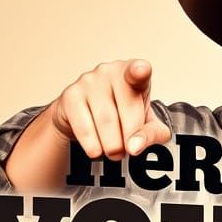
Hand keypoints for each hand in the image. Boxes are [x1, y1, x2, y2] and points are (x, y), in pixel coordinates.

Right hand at [47, 59, 171, 159]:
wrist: (87, 118)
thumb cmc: (122, 115)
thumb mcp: (146, 125)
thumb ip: (150, 134)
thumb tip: (135, 145)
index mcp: (135, 75)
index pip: (139, 70)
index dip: (140, 70)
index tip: (141, 71)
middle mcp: (111, 72)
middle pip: (127, 111)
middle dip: (129, 139)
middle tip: (127, 150)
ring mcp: (89, 81)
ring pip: (105, 121)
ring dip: (112, 145)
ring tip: (114, 152)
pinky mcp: (71, 96)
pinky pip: (84, 127)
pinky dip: (92, 145)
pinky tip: (96, 149)